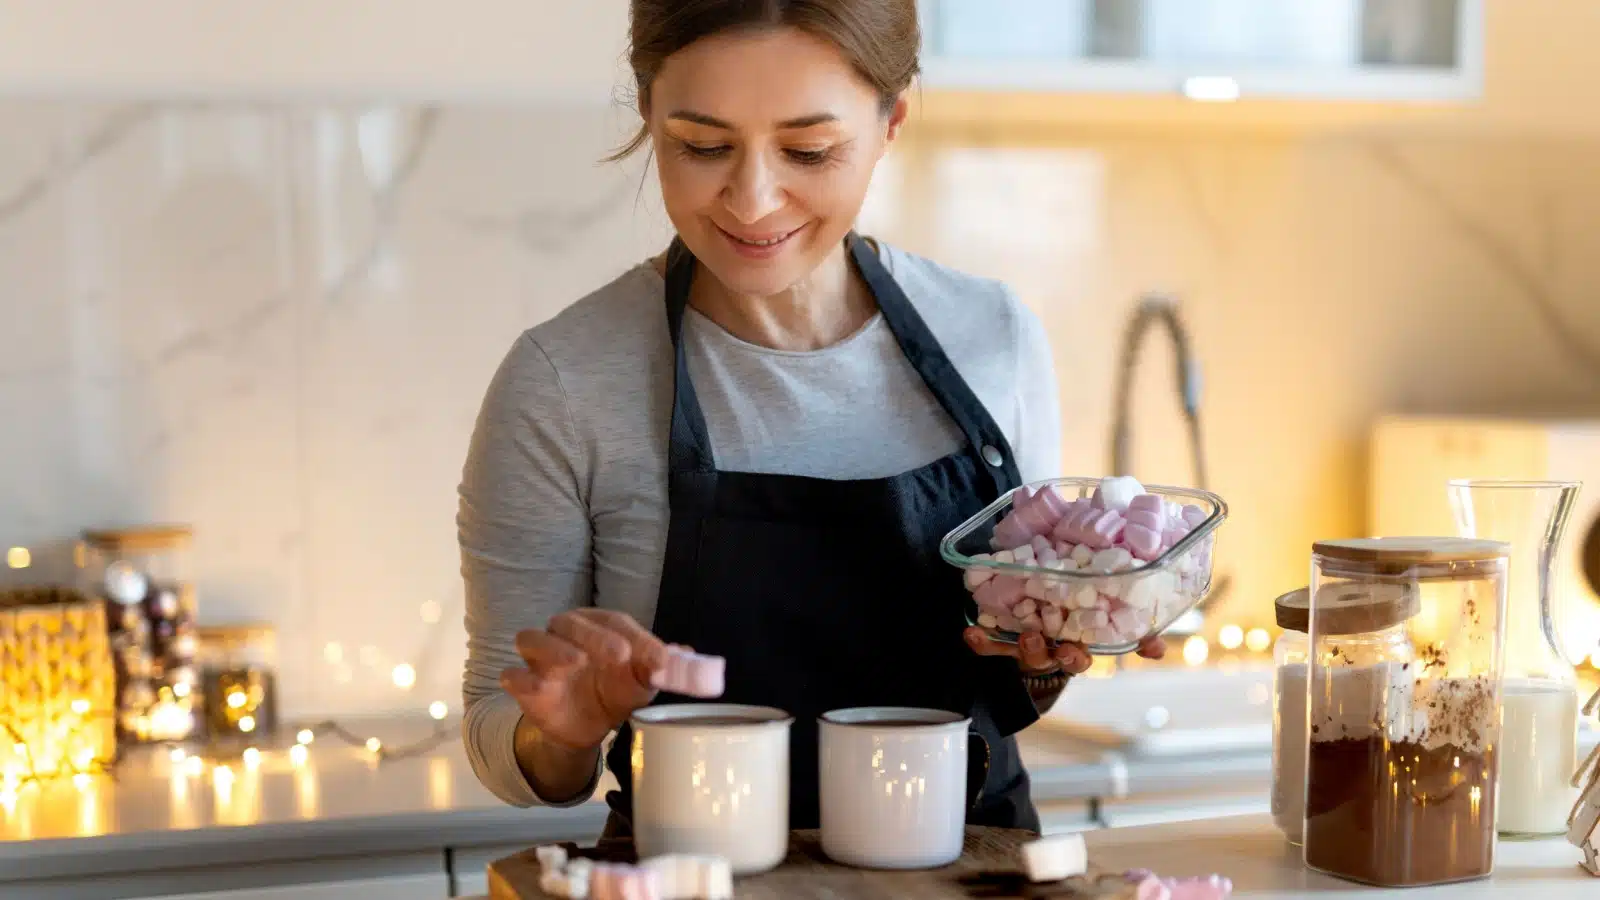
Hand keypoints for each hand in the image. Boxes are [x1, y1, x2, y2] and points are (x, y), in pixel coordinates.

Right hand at [500, 609, 671, 750]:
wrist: (587, 726)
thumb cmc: (615, 690)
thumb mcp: (642, 682)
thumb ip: (661, 667)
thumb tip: (687, 654)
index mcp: (599, 625)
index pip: (616, 622)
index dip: (640, 639)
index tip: (661, 661)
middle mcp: (566, 633)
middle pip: (572, 623)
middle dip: (596, 635)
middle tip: (621, 654)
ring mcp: (541, 658)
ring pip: (533, 639)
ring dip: (554, 648)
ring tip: (576, 663)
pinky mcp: (524, 685)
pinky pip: (513, 676)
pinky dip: (521, 679)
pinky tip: (537, 687)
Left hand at [964, 627, 1166, 674]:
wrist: (1039, 624)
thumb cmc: (1076, 619)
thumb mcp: (1105, 622)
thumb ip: (1134, 633)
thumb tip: (1158, 648)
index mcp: (1079, 644)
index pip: (1086, 655)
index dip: (1086, 654)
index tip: (1089, 649)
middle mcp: (1055, 649)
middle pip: (1058, 657)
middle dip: (1056, 654)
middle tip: (1053, 644)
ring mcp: (1030, 647)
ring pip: (1028, 653)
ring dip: (1026, 647)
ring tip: (1026, 634)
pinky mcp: (1005, 643)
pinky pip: (992, 646)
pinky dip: (982, 642)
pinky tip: (970, 634)